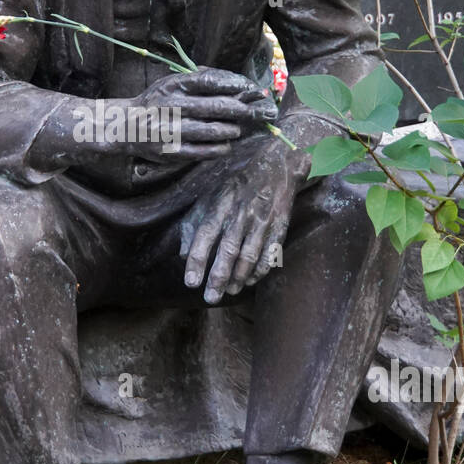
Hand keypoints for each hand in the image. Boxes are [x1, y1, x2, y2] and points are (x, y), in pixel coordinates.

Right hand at [125, 67, 268, 162]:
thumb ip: (200, 79)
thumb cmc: (158, 101)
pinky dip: (220, 148)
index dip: (235, 85)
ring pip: (213, 130)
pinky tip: (225, 145)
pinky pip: (204, 151)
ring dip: (232, 130)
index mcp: (173, 85)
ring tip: (237, 129)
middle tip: (258, 112)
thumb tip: (235, 81)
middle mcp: (171, 105)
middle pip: (215, 107)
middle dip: (243, 109)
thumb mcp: (171, 83)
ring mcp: (171, 130)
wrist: (127, 126)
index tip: (252, 89)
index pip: (210, 82)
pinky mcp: (171, 151)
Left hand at [180, 140, 307, 303]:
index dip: (197, 259)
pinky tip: (250, 280)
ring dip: (238, 276)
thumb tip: (183, 253)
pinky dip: (261, 269)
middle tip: (210, 298)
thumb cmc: (238, 184)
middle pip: (228, 250)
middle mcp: (241, 212)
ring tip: (228, 291)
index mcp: (221, 204)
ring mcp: (262, 219)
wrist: (277, 165)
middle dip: (218, 277)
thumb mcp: (212, 196)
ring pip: (249, 254)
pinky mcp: (280, 225)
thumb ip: (195, 222)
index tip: (191, 281)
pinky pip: (270, 252)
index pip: (205, 234)